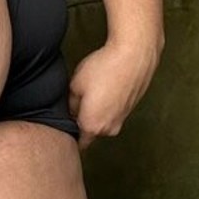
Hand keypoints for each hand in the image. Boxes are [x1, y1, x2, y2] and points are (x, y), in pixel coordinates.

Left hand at [67, 37, 161, 152]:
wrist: (133, 56)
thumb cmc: (102, 69)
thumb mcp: (74, 85)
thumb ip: (70, 104)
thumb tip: (72, 111)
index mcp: (92, 126)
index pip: (78, 142)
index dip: (70, 134)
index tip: (65, 125)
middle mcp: (109, 129)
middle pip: (91, 131)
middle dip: (83, 120)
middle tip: (79, 100)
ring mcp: (122, 120)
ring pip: (103, 121)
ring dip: (98, 111)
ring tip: (95, 90)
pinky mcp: (131, 109)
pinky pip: (114, 111)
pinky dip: (109, 103)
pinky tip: (106, 87)